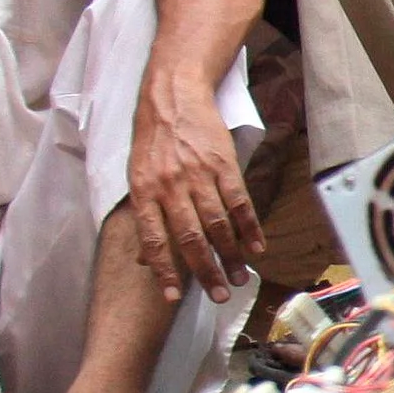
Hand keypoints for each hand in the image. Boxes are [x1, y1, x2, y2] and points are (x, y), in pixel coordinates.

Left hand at [127, 80, 261, 302]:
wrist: (173, 95)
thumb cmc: (153, 138)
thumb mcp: (137, 175)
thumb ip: (143, 216)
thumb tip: (146, 259)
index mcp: (143, 191)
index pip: (153, 240)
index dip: (164, 271)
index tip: (172, 297)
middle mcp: (169, 186)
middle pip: (190, 238)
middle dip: (206, 272)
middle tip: (220, 295)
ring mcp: (198, 175)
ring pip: (218, 225)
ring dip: (231, 255)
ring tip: (239, 277)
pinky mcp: (223, 165)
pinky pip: (239, 203)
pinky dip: (249, 228)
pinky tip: (256, 247)